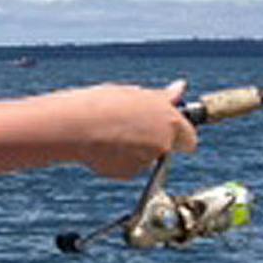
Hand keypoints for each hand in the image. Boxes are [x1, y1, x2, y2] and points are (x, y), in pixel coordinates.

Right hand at [68, 80, 199, 177]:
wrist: (73, 127)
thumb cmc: (102, 104)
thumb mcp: (135, 95)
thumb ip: (162, 97)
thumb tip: (181, 88)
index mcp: (170, 120)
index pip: (189, 137)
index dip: (178, 134)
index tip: (167, 131)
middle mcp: (163, 143)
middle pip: (166, 148)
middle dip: (154, 142)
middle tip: (130, 129)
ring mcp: (146, 161)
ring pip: (145, 159)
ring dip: (133, 150)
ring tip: (109, 134)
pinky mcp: (127, 174)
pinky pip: (127, 168)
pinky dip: (118, 161)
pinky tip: (102, 148)